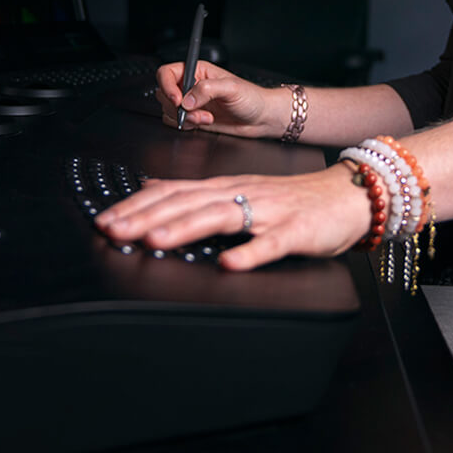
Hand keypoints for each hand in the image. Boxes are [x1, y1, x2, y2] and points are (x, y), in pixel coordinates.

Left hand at [94, 164, 370, 270]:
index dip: (138, 206)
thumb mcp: (242, 190)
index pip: (175, 192)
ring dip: (185, 227)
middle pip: (189, 202)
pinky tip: (229, 264)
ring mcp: (271, 211)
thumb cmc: (294, 199)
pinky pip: (273, 242)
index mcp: (228, 188)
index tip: (104, 220)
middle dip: (147, 216)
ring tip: (154, 241)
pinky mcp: (298, 230)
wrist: (348, 195)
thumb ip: (200, 193)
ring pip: (222, 216)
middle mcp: (244, 194)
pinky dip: (250, 253)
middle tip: (112, 231)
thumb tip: (151, 190)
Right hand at [155, 60, 283, 137]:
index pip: (167, 73)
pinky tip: (205, 122)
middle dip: (178, 107)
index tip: (177, 99)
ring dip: (184, 118)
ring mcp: (192, 103)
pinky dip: (187, 125)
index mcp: (197, 71)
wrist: (261, 118)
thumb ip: (207, 90)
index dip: (167, 86)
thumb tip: (186, 100)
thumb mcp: (231, 88)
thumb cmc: (252, 97)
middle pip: (164, 94)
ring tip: (206, 117)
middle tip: (197, 111)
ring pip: (168, 110)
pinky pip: (176, 123)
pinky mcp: (194, 118)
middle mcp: (191, 86)